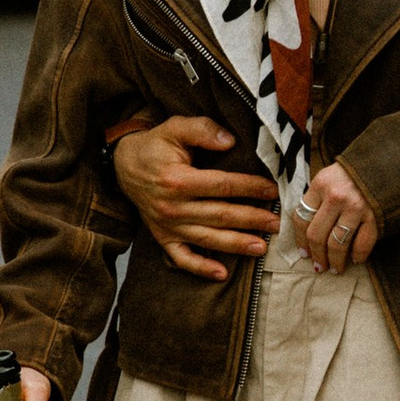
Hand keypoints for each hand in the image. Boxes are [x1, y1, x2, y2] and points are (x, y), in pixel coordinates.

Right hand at [110, 115, 279, 282]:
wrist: (123, 166)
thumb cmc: (154, 146)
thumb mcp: (175, 127)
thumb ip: (202, 130)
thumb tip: (230, 141)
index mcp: (178, 180)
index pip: (222, 186)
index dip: (250, 188)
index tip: (272, 190)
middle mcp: (173, 207)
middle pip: (220, 215)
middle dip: (252, 220)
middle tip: (276, 223)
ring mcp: (167, 225)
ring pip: (208, 239)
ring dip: (236, 245)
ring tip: (262, 247)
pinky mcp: (162, 236)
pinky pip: (182, 258)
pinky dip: (201, 268)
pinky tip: (222, 274)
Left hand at [296, 159, 379, 273]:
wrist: (384, 162)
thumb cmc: (351, 173)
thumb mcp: (328, 178)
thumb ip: (316, 200)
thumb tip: (305, 232)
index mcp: (320, 185)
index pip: (301, 219)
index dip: (300, 241)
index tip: (304, 253)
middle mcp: (335, 196)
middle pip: (317, 236)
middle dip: (317, 256)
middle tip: (319, 267)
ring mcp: (356, 207)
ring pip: (337, 244)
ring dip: (335, 261)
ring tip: (336, 269)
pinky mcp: (374, 215)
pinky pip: (363, 243)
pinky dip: (359, 255)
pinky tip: (356, 260)